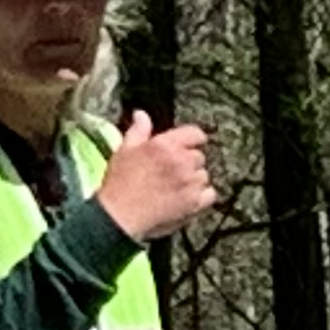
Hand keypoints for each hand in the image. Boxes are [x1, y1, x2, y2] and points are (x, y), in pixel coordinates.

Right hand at [92, 111, 216, 241]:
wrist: (119, 215)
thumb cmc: (119, 183)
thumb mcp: (124, 150)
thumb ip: (138, 130)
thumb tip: (142, 115)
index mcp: (166, 145)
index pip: (195, 133)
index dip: (193, 139)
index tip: (189, 146)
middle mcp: (182, 161)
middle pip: (198, 157)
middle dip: (188, 162)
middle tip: (171, 172)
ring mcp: (190, 183)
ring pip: (203, 175)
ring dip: (193, 179)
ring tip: (175, 187)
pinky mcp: (194, 203)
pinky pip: (210, 194)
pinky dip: (202, 196)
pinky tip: (187, 198)